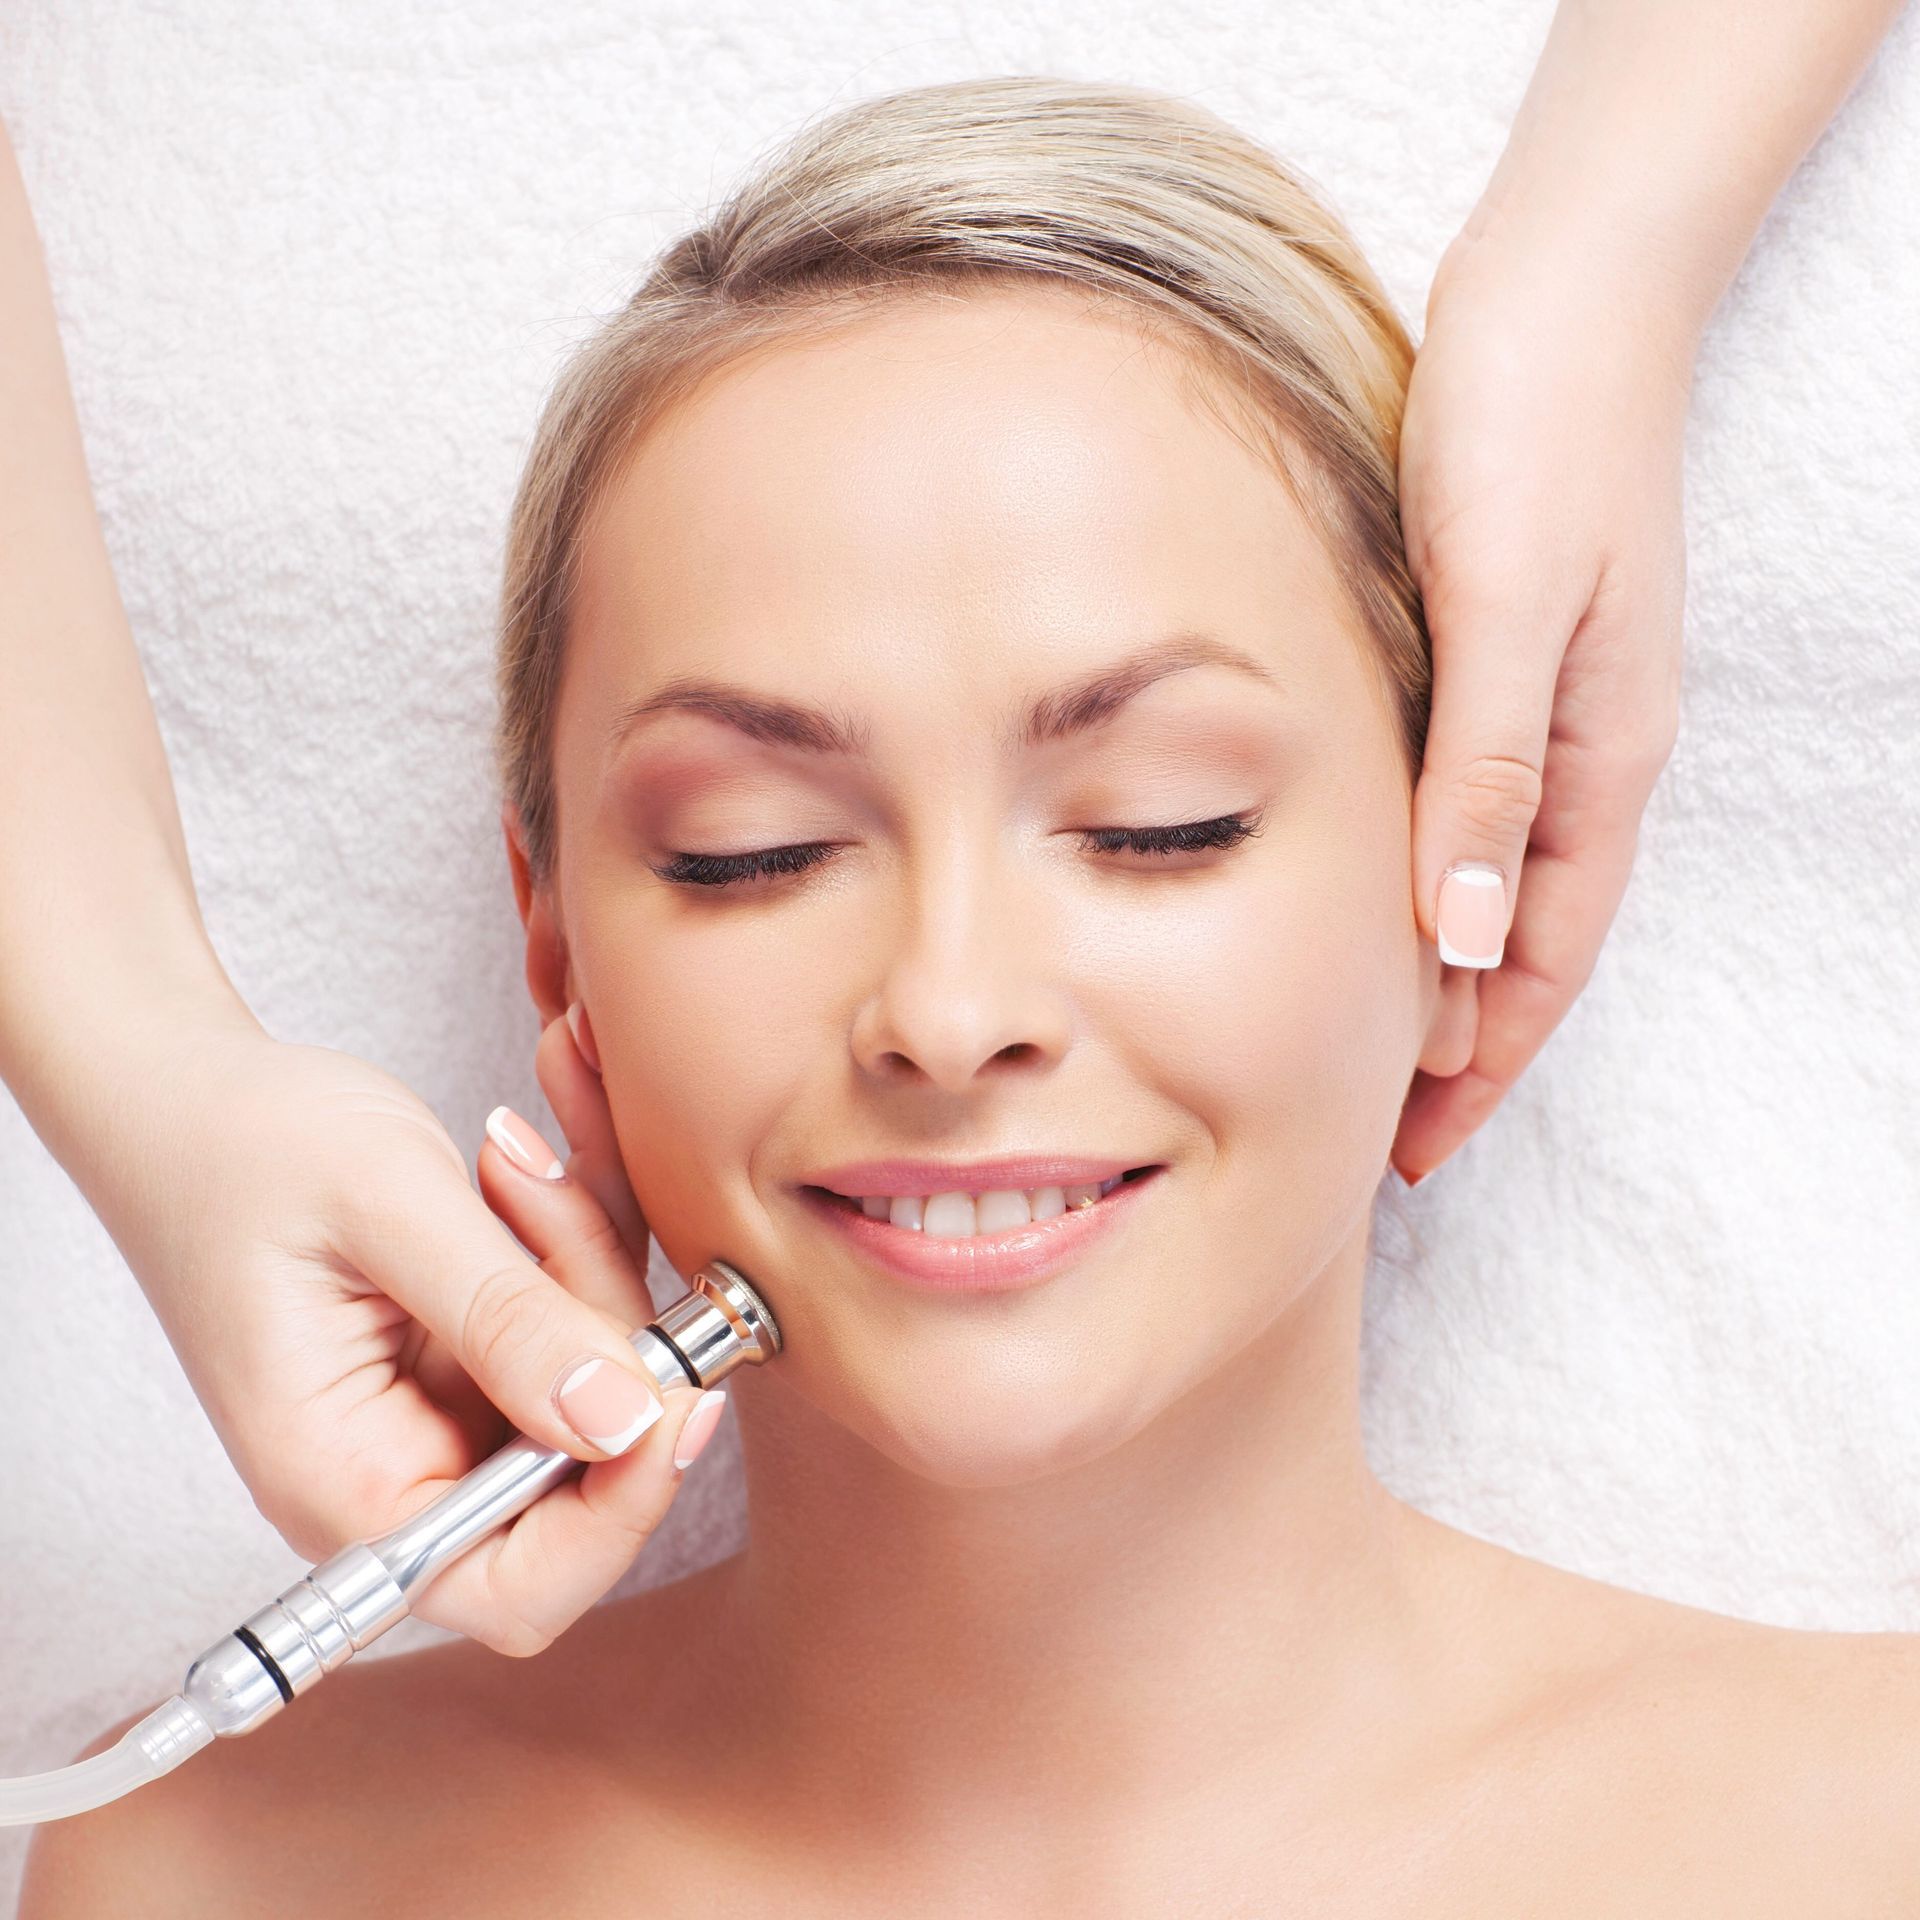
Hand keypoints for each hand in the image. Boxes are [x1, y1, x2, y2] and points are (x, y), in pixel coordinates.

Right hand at [91, 1007, 721, 1654]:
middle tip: (560, 1200)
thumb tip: (625, 1420)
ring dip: (585, 1257)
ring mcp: (447, 1410)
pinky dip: (572, 1235)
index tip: (675, 1392)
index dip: (618, 1514)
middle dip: (606, 1332)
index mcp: (348, 1482)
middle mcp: (402, 1470)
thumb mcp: (386, 1209)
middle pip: (584, 1468)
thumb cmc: (244, 1148)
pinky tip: (525, 1162)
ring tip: (513, 1161)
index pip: (513, 1587)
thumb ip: (506, 1319)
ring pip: (597, 1376)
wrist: (192, 1093)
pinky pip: (575, 1315)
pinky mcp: (478, 1350)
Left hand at [1392, 224, 1694, 1183]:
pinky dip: (1408, 876)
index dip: (1480, 1063)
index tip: (1413, 1150)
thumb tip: (1455, 940)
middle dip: (1451, 1046)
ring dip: (1425, 973)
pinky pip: (1453, 809)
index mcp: (1597, 761)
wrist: (1559, 287)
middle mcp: (1574, 754)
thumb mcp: (1508, 603)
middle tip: (1362, 1131)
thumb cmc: (1537, 429)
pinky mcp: (1485, 661)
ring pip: (1479, 883)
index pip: (1539, 958)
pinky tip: (1352, 892)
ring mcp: (1533, 709)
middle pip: (1511, 941)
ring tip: (1349, 1044)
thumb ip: (1487, 769)